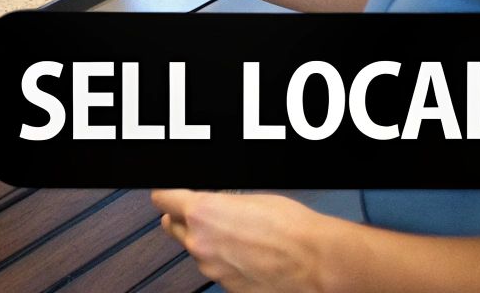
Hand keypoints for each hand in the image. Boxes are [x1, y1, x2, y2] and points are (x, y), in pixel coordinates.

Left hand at [152, 190, 337, 292]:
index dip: (167, 196)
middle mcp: (199, 243)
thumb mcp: (248, 199)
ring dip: (208, 244)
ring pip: (196, 251)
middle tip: (204, 216)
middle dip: (182, 220)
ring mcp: (211, 269)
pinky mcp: (227, 289)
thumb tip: (210, 206)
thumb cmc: (291, 227)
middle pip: (171, 226)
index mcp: (201, 213)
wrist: (316, 262)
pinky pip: (217, 271)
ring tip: (240, 239)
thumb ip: (218, 204)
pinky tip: (250, 259)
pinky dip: (226, 265)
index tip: (170, 196)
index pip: (162, 199)